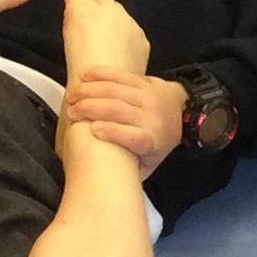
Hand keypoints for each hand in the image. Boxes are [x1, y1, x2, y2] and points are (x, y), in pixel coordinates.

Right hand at [64, 66, 185, 176]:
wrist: (183, 114)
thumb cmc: (158, 142)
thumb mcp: (148, 163)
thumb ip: (128, 172)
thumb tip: (101, 182)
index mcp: (152, 140)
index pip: (135, 137)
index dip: (115, 132)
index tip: (94, 130)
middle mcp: (151, 117)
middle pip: (120, 110)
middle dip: (92, 108)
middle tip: (72, 112)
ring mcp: (148, 97)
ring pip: (117, 90)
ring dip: (91, 90)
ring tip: (73, 96)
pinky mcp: (144, 82)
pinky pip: (121, 75)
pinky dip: (101, 73)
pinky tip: (84, 75)